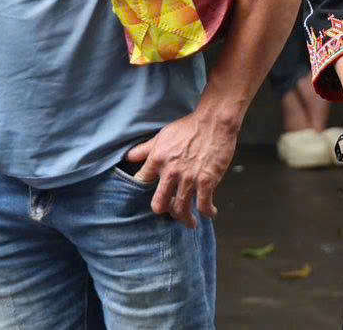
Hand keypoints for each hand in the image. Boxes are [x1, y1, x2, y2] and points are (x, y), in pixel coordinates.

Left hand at [125, 107, 241, 227]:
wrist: (214, 122)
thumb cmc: (189, 127)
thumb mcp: (162, 136)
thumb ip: (144, 149)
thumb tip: (128, 157)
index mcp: (157, 160)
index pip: (141, 182)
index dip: (143, 191)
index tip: (153, 194)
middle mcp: (170, 172)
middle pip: (159, 204)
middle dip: (164, 211)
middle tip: (171, 212)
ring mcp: (188, 178)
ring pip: (181, 209)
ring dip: (186, 219)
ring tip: (191, 221)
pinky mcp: (206, 181)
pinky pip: (204, 205)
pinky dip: (207, 212)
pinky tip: (210, 213)